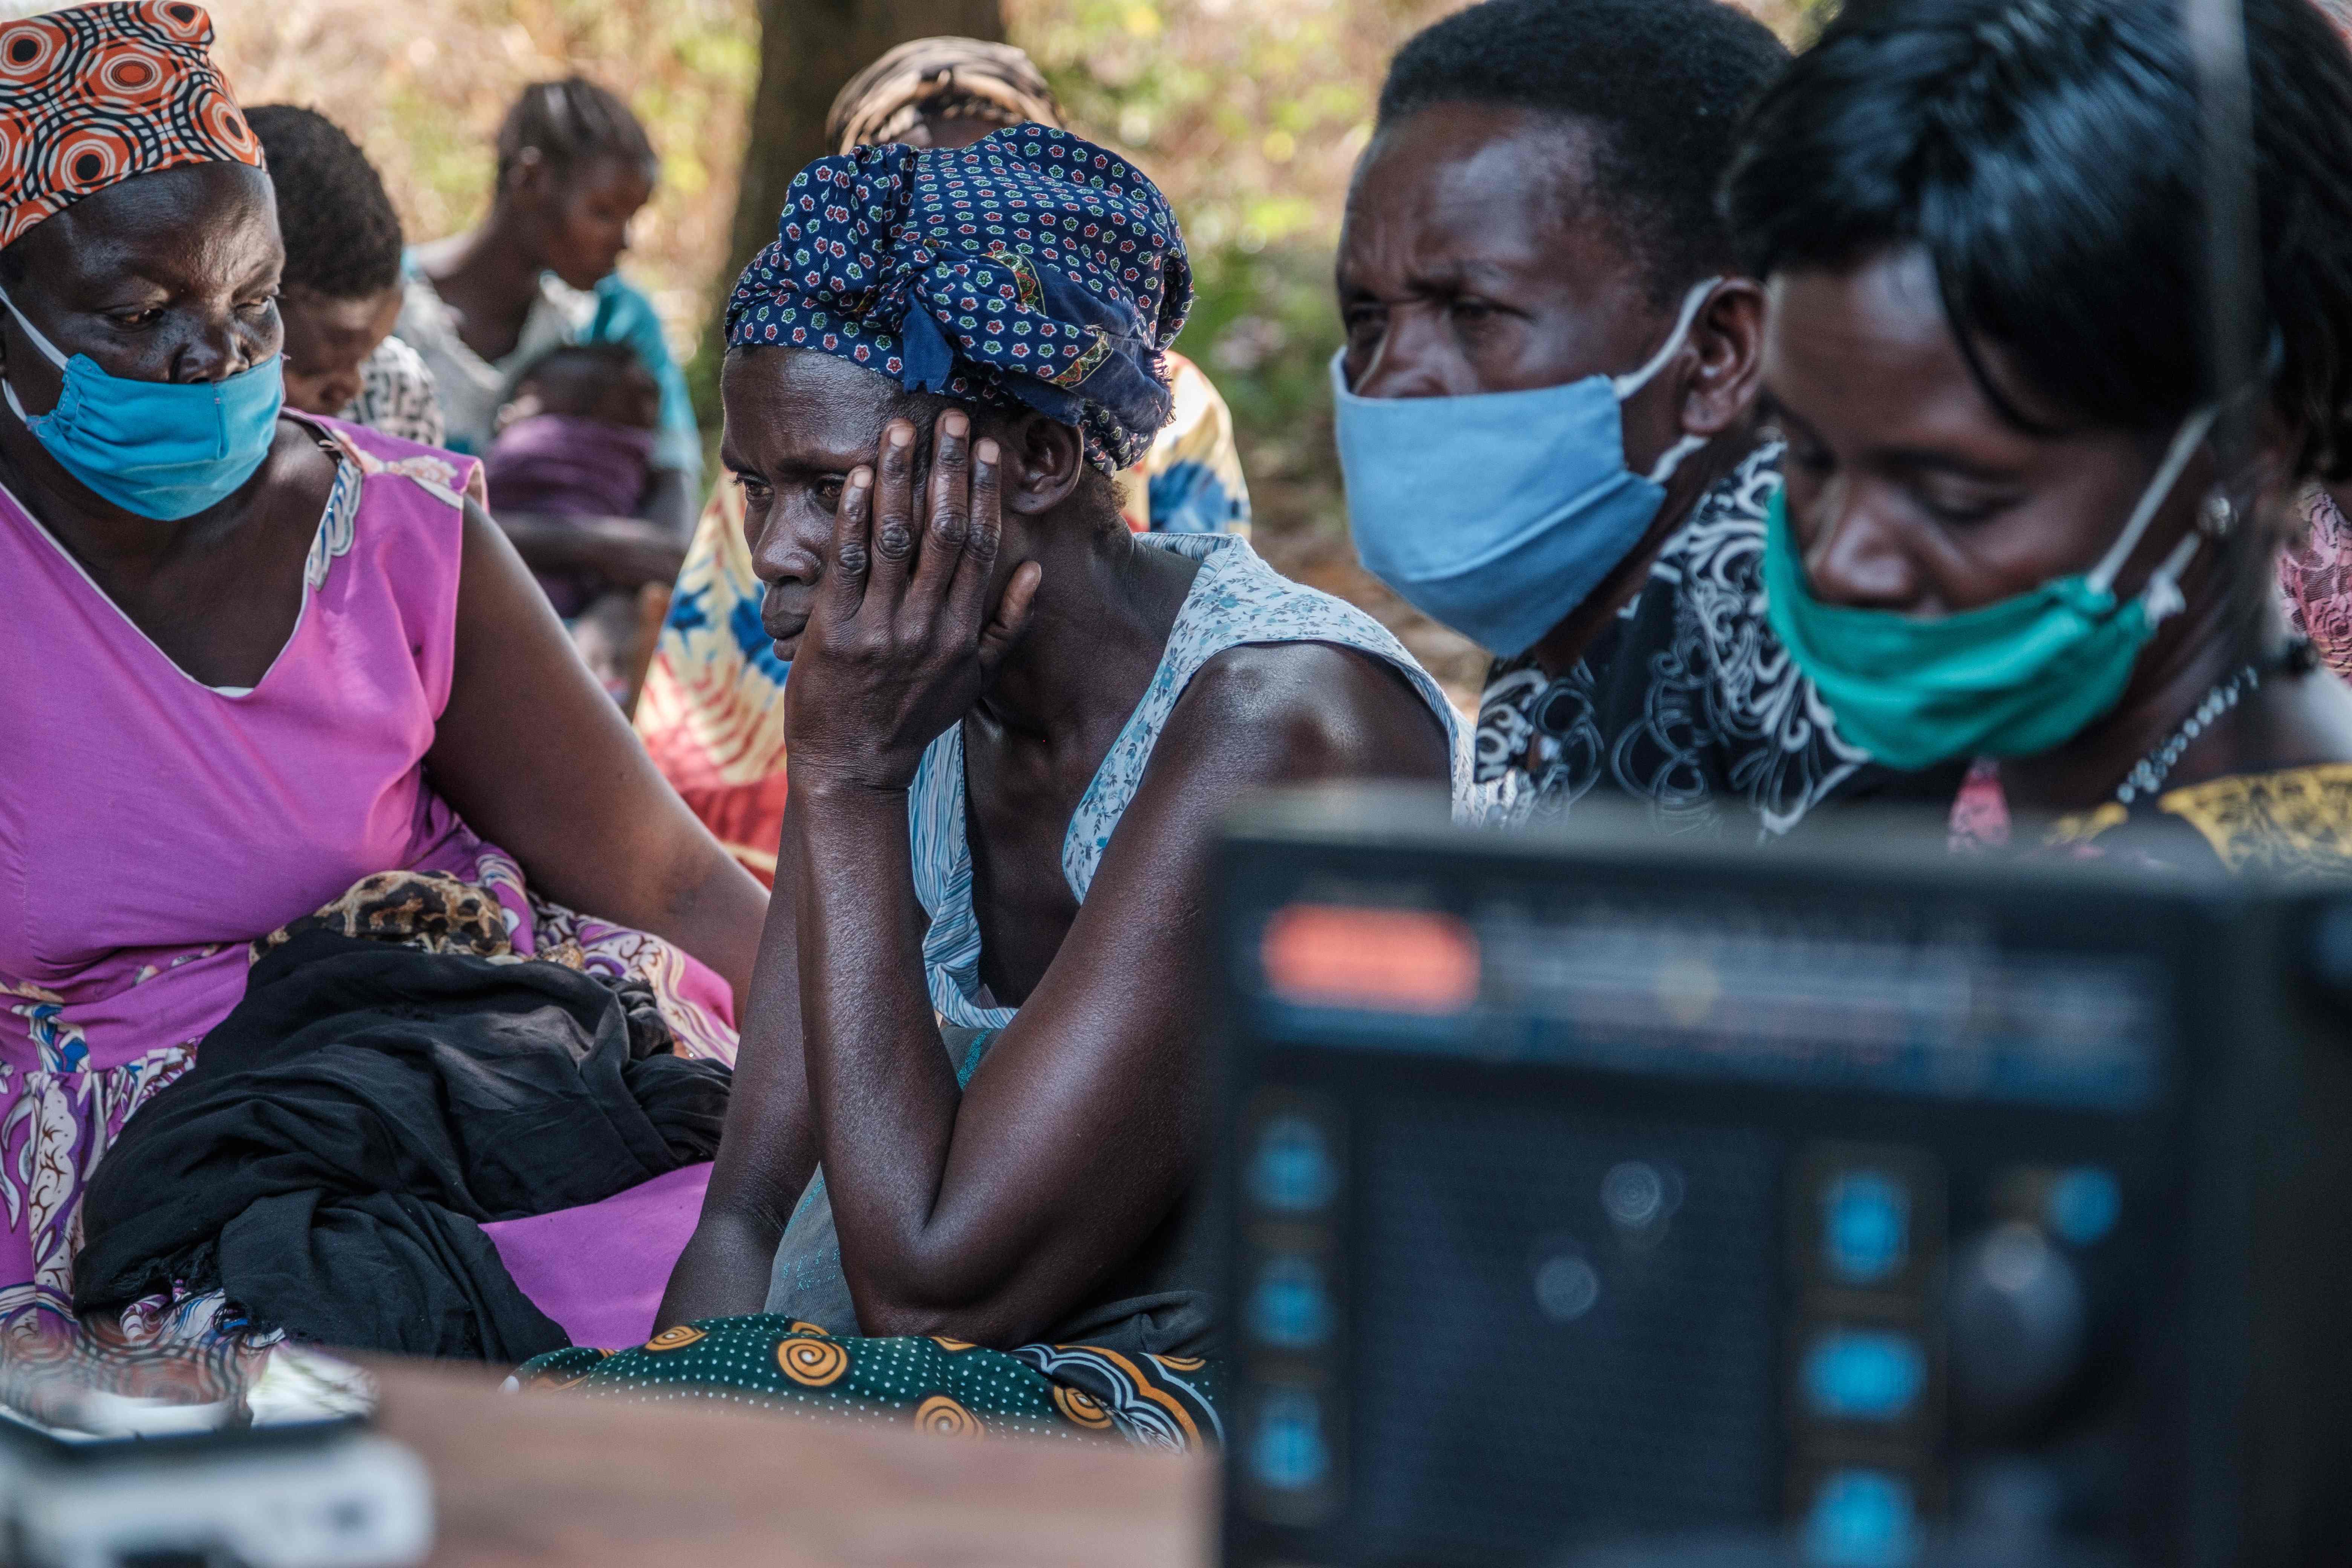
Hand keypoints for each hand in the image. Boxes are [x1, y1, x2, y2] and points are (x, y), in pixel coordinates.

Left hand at [784, 412, 1041, 792]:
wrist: (854, 766)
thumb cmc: (914, 717)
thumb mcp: (974, 679)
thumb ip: (1007, 626)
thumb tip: (1033, 571)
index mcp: (964, 631)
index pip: (981, 547)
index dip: (984, 493)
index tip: (984, 447)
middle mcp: (928, 625)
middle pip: (946, 531)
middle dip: (947, 469)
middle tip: (948, 417)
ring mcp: (882, 629)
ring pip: (896, 538)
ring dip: (898, 478)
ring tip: (899, 429)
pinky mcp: (835, 633)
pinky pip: (847, 563)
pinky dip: (852, 517)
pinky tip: (856, 476)